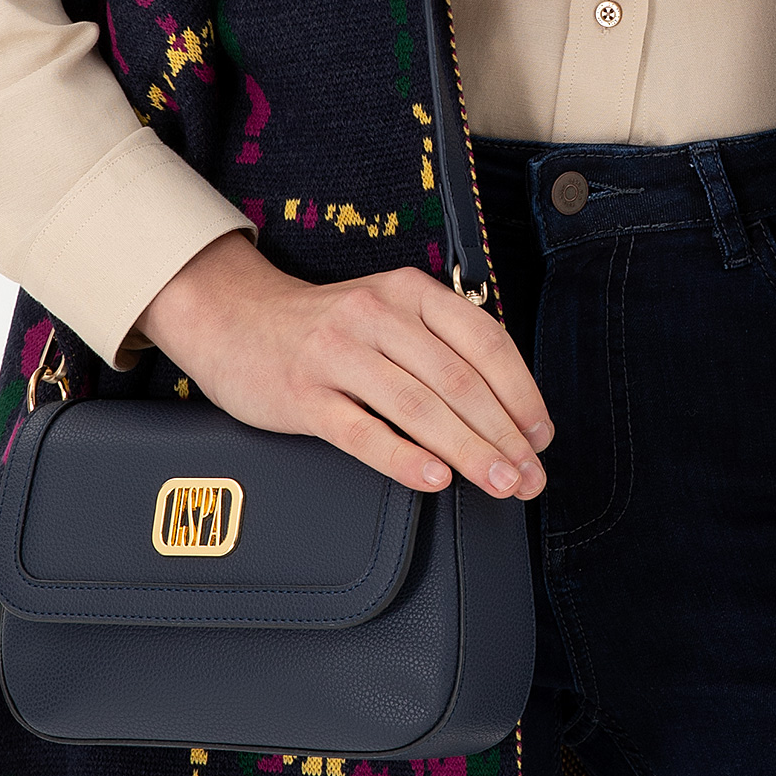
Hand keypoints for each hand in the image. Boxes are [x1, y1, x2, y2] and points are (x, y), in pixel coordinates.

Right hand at [136, 231, 553, 499]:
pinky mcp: (303, 393)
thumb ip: (440, 343)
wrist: (234, 319)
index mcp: (409, 291)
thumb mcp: (388, 310)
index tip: (541, 437)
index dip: (521, 392)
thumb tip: (508, 408)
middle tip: (529, 477)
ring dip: (468, 450)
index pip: (485, 340)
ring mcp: (337, 353)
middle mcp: (377, 314)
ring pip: (418, 406)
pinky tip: (434, 479)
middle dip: (503, 434)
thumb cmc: (327, 327)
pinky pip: (361, 431)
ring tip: (499, 484)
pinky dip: (403, 457)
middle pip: (458, 379)